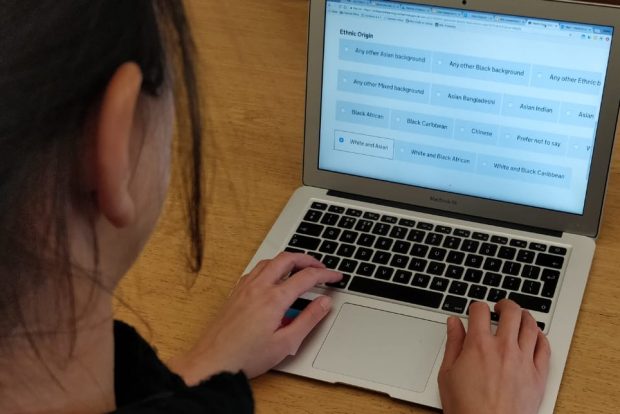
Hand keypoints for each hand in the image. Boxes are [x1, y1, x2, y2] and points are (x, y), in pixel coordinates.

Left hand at [169, 252, 341, 383]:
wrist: (213, 363)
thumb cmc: (246, 358)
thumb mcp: (286, 343)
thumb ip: (308, 320)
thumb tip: (324, 303)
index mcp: (274, 299)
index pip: (306, 277)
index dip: (326, 274)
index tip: (336, 276)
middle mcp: (258, 287)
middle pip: (287, 259)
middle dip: (307, 259)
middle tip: (320, 266)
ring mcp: (244, 288)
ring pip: (269, 261)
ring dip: (288, 260)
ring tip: (300, 267)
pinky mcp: (235, 293)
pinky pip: (255, 270)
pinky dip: (270, 266)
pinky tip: (273, 277)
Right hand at [438, 300, 550, 413]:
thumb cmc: (466, 408)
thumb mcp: (448, 373)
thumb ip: (453, 343)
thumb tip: (454, 323)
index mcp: (479, 345)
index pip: (480, 310)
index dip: (476, 306)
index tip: (475, 310)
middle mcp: (503, 348)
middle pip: (510, 311)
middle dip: (504, 304)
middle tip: (500, 307)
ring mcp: (523, 360)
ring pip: (531, 325)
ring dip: (524, 316)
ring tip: (518, 317)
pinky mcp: (538, 375)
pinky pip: (545, 347)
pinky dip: (540, 336)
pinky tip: (534, 336)